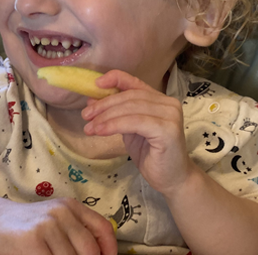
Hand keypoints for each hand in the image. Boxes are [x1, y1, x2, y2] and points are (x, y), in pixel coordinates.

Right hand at [0, 198, 116, 254]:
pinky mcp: (31, 241)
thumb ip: (76, 233)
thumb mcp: (55, 220)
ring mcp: (47, 226)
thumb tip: (99, 254)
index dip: (109, 249)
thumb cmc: (26, 226)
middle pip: (89, 250)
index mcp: (72, 207)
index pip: (103, 228)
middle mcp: (62, 213)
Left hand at [82, 70, 196, 193]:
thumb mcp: (130, 130)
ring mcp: (170, 116)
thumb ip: (117, 114)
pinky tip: (101, 131)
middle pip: (130, 96)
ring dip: (106, 116)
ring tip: (90, 127)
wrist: (172, 179)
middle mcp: (169, 104)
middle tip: (86, 116)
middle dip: (104, 105)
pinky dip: (114, 125)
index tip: (95, 84)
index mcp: (161, 100)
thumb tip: (92, 100)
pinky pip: (135, 122)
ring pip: (131, 108)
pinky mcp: (168, 129)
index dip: (115, 79)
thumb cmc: (152, 156)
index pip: (135, 83)